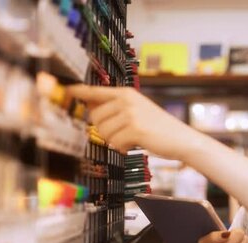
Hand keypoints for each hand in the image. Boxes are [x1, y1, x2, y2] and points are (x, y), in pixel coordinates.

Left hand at [67, 85, 199, 157]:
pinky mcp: (135, 129)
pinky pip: (114, 143)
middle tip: (121, 133)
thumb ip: (116, 108)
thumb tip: (90, 109)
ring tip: (130, 138)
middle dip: (104, 130)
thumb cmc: (158, 128)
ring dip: (114, 140)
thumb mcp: (137, 111)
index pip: (95, 91)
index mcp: (125, 93)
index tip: (66, 90)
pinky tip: (133, 145)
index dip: (78, 92)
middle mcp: (126, 100)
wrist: (181, 139)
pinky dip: (121, 148)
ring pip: (103, 132)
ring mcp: (130, 114)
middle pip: (95, 116)